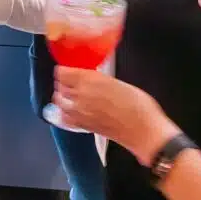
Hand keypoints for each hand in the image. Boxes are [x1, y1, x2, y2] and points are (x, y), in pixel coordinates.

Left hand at [54, 67, 178, 165]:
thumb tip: (90, 78)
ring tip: (69, 95)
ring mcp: (79, 112)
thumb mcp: (118, 82)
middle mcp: (80, 95)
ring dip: (61, 96)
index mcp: (90, 80)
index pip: (62, 72)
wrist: (142, 130)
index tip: (68, 69)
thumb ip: (99, 79)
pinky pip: (63, 118)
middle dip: (63, 82)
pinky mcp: (82, 126)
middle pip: (59, 85)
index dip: (64, 70)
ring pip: (58, 101)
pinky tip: (69, 110)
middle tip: (70, 81)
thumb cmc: (138, 104)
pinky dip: (62, 112)